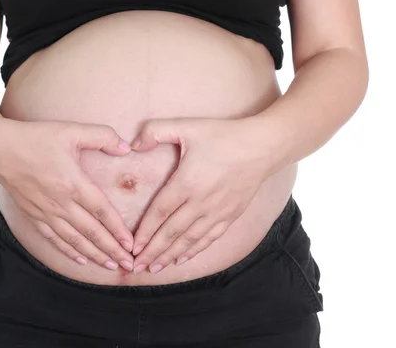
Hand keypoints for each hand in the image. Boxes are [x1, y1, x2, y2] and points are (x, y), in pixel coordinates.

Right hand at [0, 118, 134, 270]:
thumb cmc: (36, 137)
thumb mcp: (72, 130)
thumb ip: (103, 136)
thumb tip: (126, 148)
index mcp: (74, 183)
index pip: (102, 211)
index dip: (118, 230)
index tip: (131, 245)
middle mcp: (61, 203)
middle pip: (92, 232)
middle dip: (112, 250)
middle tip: (129, 264)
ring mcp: (46, 212)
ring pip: (74, 240)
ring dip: (95, 255)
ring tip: (111, 266)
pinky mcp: (33, 215)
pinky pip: (54, 239)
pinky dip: (68, 251)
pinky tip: (81, 260)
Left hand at [130, 117, 280, 273]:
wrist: (263, 147)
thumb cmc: (223, 135)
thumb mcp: (186, 126)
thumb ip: (156, 131)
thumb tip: (134, 144)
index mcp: (187, 182)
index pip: (160, 212)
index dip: (145, 231)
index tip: (132, 246)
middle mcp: (201, 202)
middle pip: (172, 232)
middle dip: (153, 251)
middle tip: (136, 267)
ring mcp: (217, 211)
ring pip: (189, 240)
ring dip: (170, 255)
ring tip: (154, 268)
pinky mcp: (231, 215)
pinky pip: (209, 238)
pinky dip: (194, 251)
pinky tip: (182, 259)